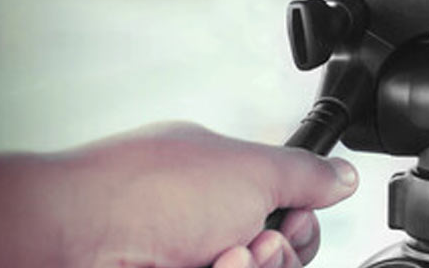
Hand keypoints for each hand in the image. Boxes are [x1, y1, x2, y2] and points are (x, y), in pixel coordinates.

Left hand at [66, 122, 358, 267]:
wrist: (82, 237)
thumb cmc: (154, 189)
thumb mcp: (251, 170)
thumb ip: (307, 175)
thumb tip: (346, 175)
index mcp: (227, 182)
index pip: (290, 214)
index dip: (301, 223)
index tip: (291, 218)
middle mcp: (211, 225)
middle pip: (280, 258)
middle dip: (282, 253)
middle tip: (259, 239)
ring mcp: (194, 260)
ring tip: (228, 257)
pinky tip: (214, 267)